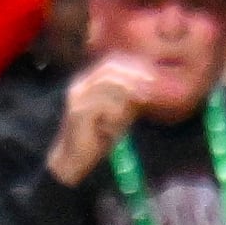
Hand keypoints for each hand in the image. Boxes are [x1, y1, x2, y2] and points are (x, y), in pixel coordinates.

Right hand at [46, 56, 152, 183]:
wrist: (74, 159)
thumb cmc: (98, 136)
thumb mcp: (119, 113)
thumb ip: (129, 98)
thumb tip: (147, 85)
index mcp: (87, 84)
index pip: (111, 65)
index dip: (132, 67)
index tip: (151, 76)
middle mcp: (80, 87)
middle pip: (108, 70)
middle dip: (132, 76)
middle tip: (149, 86)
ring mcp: (77, 98)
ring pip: (108, 85)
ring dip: (125, 96)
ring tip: (132, 112)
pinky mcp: (79, 112)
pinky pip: (104, 105)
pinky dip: (115, 114)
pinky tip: (112, 127)